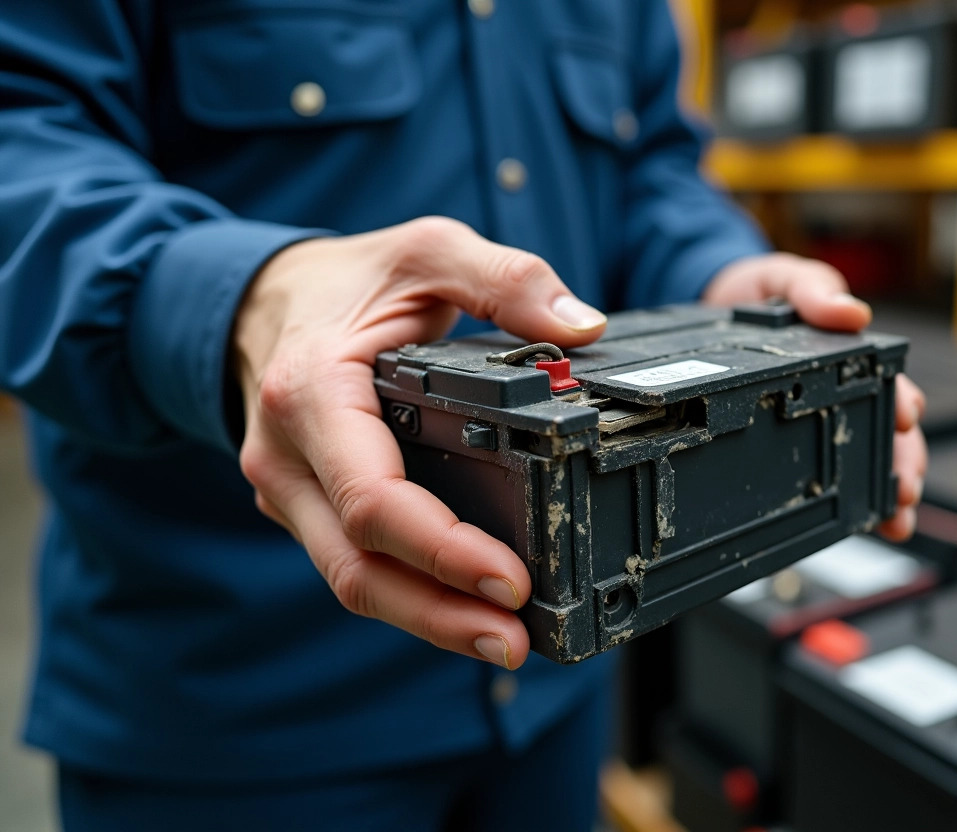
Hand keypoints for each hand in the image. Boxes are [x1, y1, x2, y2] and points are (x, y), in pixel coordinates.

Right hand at [233, 217, 607, 668]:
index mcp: (311, 395)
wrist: (262, 302)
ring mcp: (292, 493)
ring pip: (354, 580)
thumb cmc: (347, 281)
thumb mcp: (425, 251)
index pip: (373, 498)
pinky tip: (464, 609)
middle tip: (514, 638)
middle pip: (360, 566)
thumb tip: (582, 330)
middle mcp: (288, 459)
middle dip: (439, 613)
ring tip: (503, 641)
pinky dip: (411, 593)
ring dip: (427, 619)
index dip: (444, 550)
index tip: (511, 579)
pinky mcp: (308, 510)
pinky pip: (356, 564)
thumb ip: (503, 279)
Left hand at [703, 252, 925, 539]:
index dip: (900, 401)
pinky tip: (865, 524)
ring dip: (885, 489)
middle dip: (903, 461)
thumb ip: (813, 290)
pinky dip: (853, 500)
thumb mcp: (786, 279)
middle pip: (889, 430)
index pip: (889, 380)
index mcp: (853, 352)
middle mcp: (849, 387)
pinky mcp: (798, 434)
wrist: (716, 307)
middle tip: (905, 489)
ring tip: (894, 519)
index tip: (904, 419)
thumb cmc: (762, 291)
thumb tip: (852, 312)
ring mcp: (826, 414)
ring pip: (868, 457)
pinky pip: (830, 470)